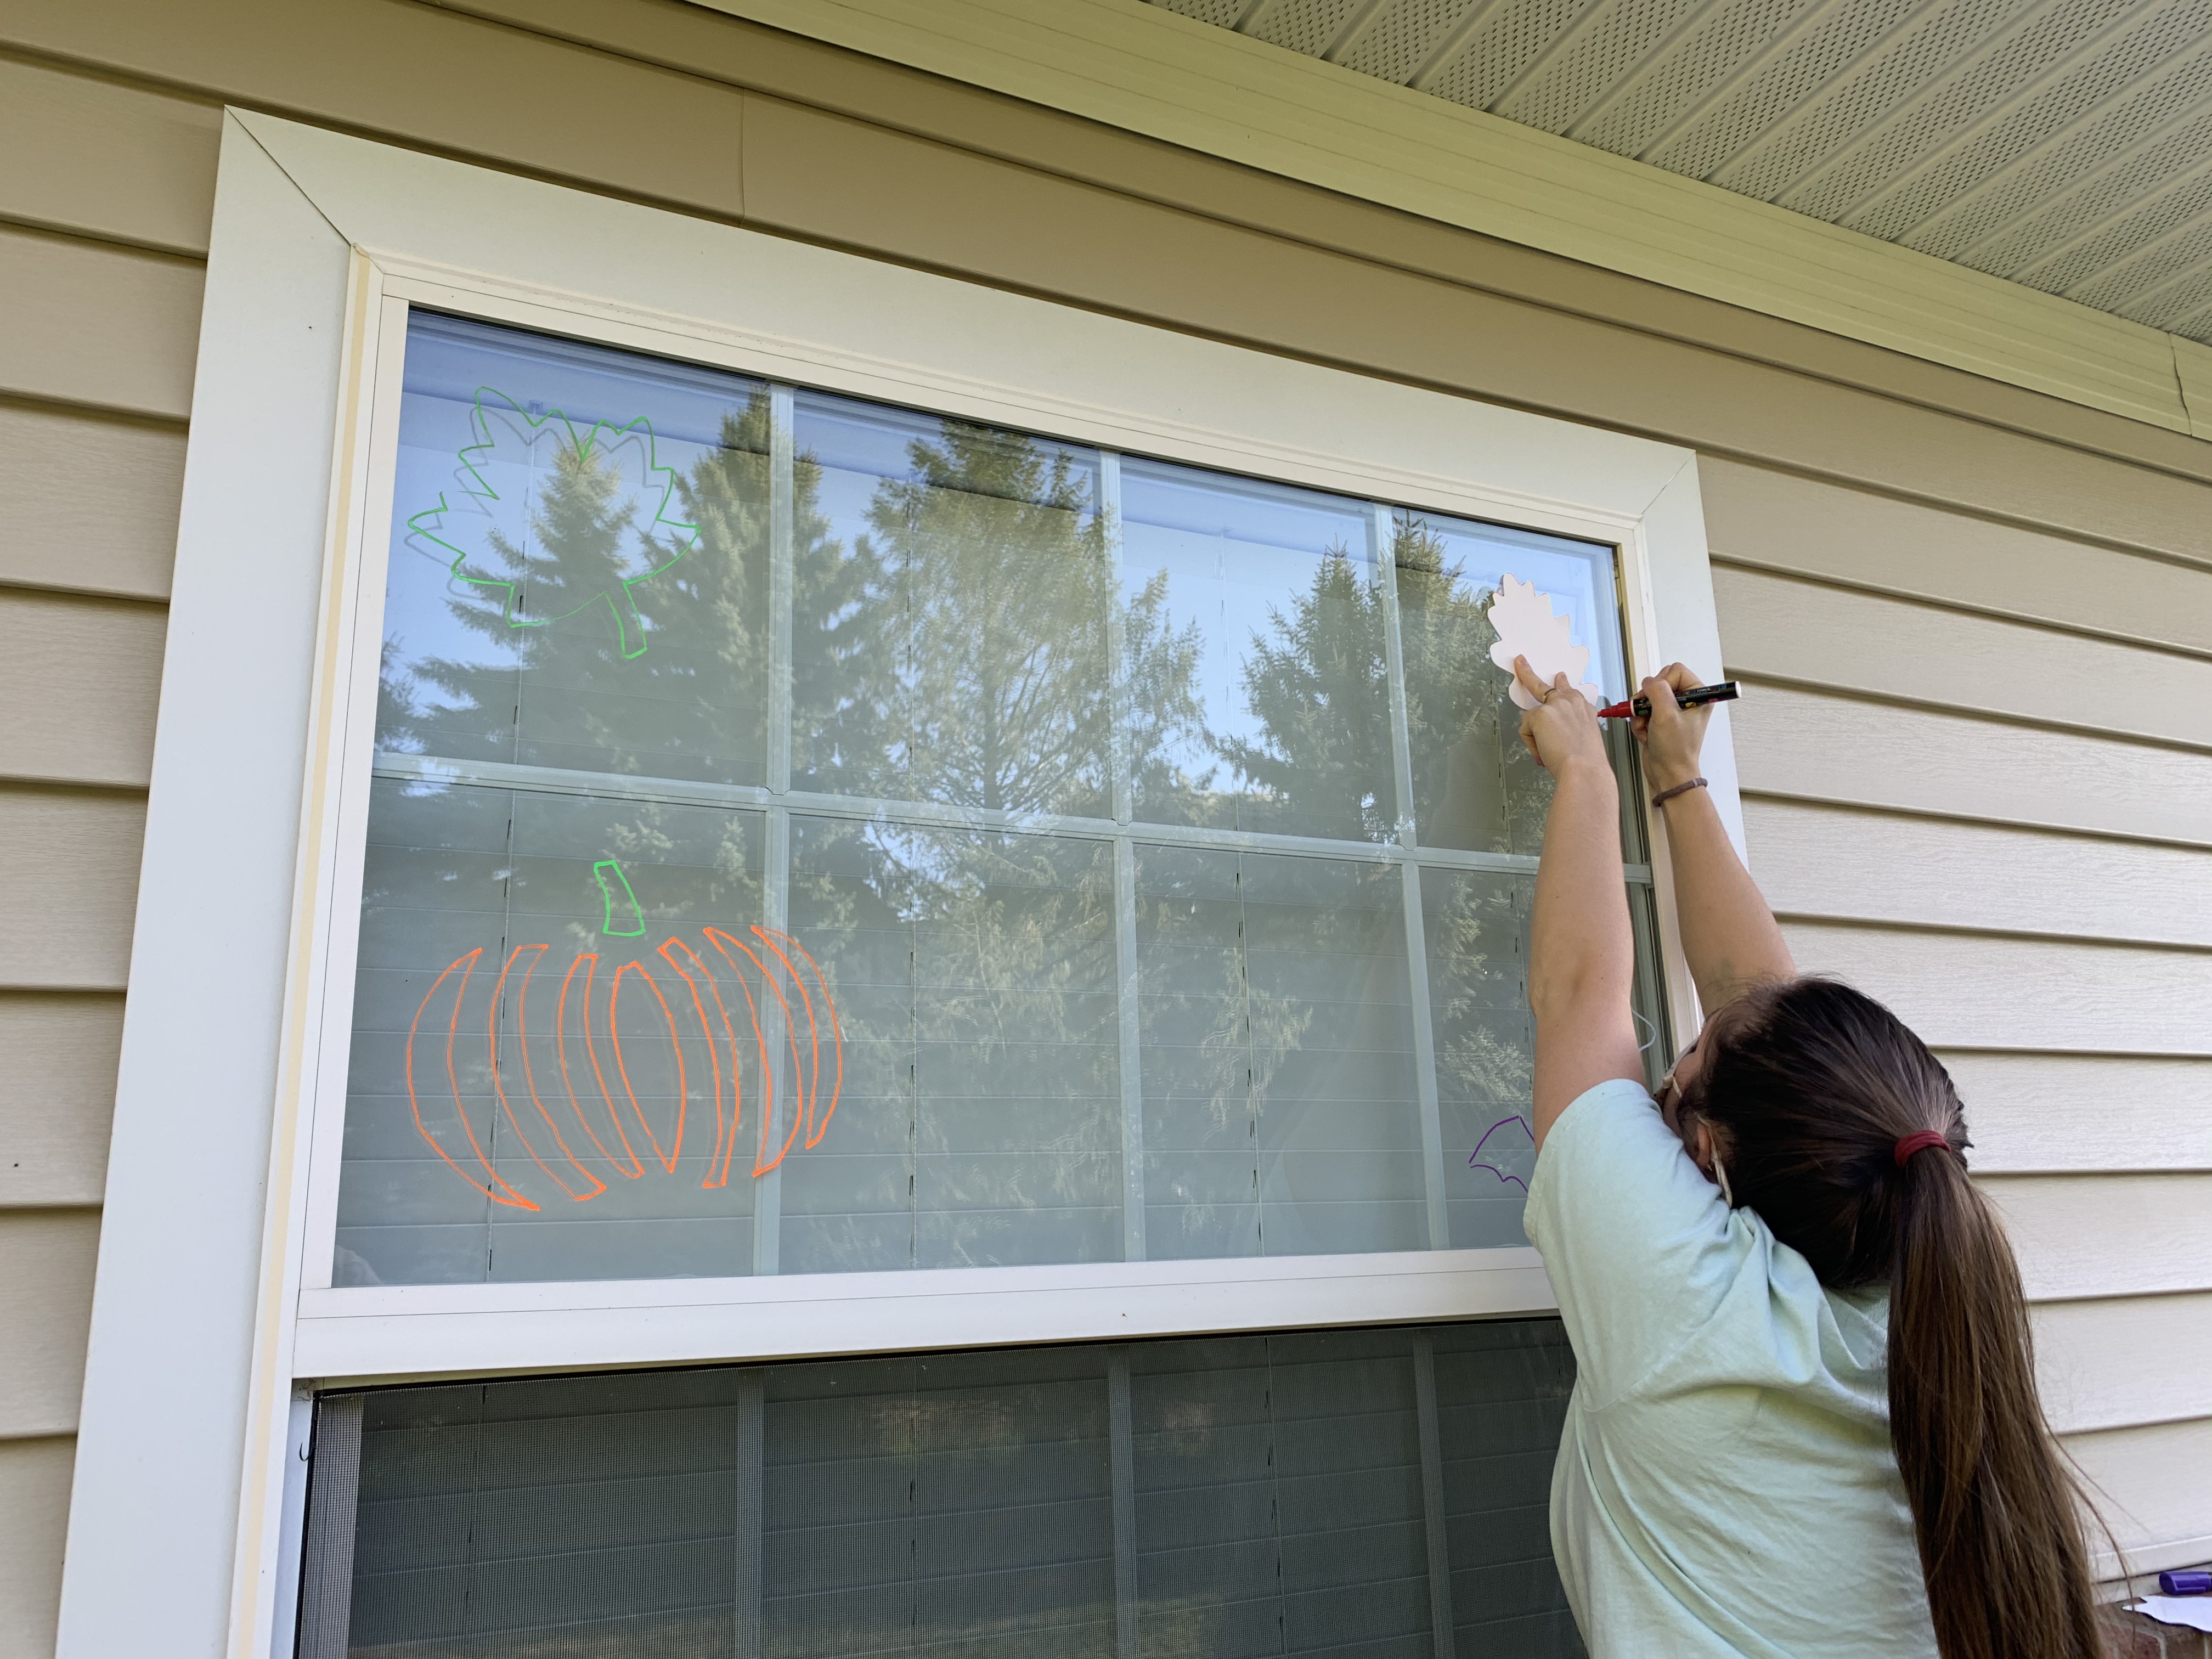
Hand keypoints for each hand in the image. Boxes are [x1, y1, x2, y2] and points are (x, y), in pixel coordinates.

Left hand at [1513, 656, 1608, 775]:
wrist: (1585, 769)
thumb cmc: (1586, 762)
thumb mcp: (1583, 742)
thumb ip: (1568, 733)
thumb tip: (1547, 742)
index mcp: (1585, 711)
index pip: (1572, 693)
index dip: (1563, 685)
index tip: (1561, 678)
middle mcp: (1572, 703)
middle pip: (1548, 686)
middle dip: (1529, 673)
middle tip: (1520, 662)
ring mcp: (1556, 706)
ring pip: (1531, 712)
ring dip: (1530, 727)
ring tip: (1521, 702)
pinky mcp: (1541, 714)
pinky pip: (1527, 731)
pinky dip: (1532, 745)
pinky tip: (1542, 752)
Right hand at [1631, 662, 1711, 792]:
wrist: (1668, 773)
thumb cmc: (1676, 750)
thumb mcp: (1666, 715)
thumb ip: (1657, 690)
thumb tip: (1648, 681)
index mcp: (1698, 695)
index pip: (1675, 671)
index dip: (1662, 683)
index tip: (1657, 700)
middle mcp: (1687, 700)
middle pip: (1659, 681)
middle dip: (1648, 699)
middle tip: (1648, 713)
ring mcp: (1673, 709)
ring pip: (1648, 696)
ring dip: (1642, 712)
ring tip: (1647, 727)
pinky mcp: (1660, 719)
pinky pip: (1643, 709)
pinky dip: (1640, 721)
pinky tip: (1646, 733)